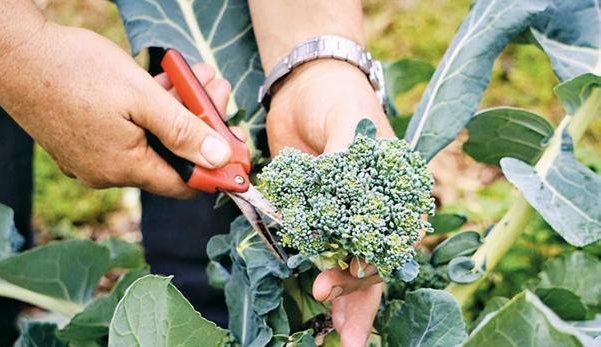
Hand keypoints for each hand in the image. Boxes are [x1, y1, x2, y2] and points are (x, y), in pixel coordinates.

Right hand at [0, 22, 232, 197]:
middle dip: (200, 124)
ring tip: (199, 76)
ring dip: (178, 109)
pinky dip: (150, 110)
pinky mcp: (83, 138)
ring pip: (151, 138)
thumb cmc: (76, 72)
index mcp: (124, 168)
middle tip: (217, 90)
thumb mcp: (142, 98)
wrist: (15, 54)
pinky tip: (167, 82)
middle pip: (170, 156)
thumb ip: (183, 131)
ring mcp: (93, 156)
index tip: (238, 149)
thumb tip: (219, 159)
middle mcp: (108, 171)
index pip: (185, 184)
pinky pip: (129, 130)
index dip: (216, 168)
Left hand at [267, 59, 393, 345]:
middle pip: (373, 261)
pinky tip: (319, 299)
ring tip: (335, 329)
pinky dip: (320, 274)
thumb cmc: (337, 96)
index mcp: (395, 190)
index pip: (392, 238)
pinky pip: (319, 250)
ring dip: (343, 298)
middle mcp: (374, 208)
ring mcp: (345, 214)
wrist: (304, 86)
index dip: (374, 264)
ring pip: (350, 265)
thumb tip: (343, 193)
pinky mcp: (316, 213)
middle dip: (356, 295)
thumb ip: (347, 157)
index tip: (350, 278)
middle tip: (334, 318)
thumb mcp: (347, 119)